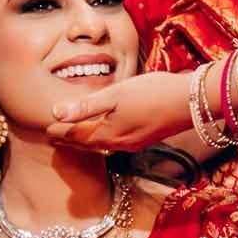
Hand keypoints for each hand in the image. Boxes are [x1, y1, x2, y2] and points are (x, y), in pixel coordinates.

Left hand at [45, 70, 191, 150]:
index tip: (46, 129)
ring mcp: (133, 144)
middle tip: (54, 136)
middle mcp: (118, 144)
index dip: (59, 131)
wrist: (192, 102)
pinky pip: (115, 143)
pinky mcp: (145, 139)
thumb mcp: (115, 95)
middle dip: (69, 139)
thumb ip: (85, 106)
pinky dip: (102, 139)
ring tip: (75, 136)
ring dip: (86, 141)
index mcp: (107, 133)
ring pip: (101, 145)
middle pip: (87, 143)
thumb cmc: (153, 93)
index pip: (75, 135)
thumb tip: (55, 113)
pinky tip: (106, 133)